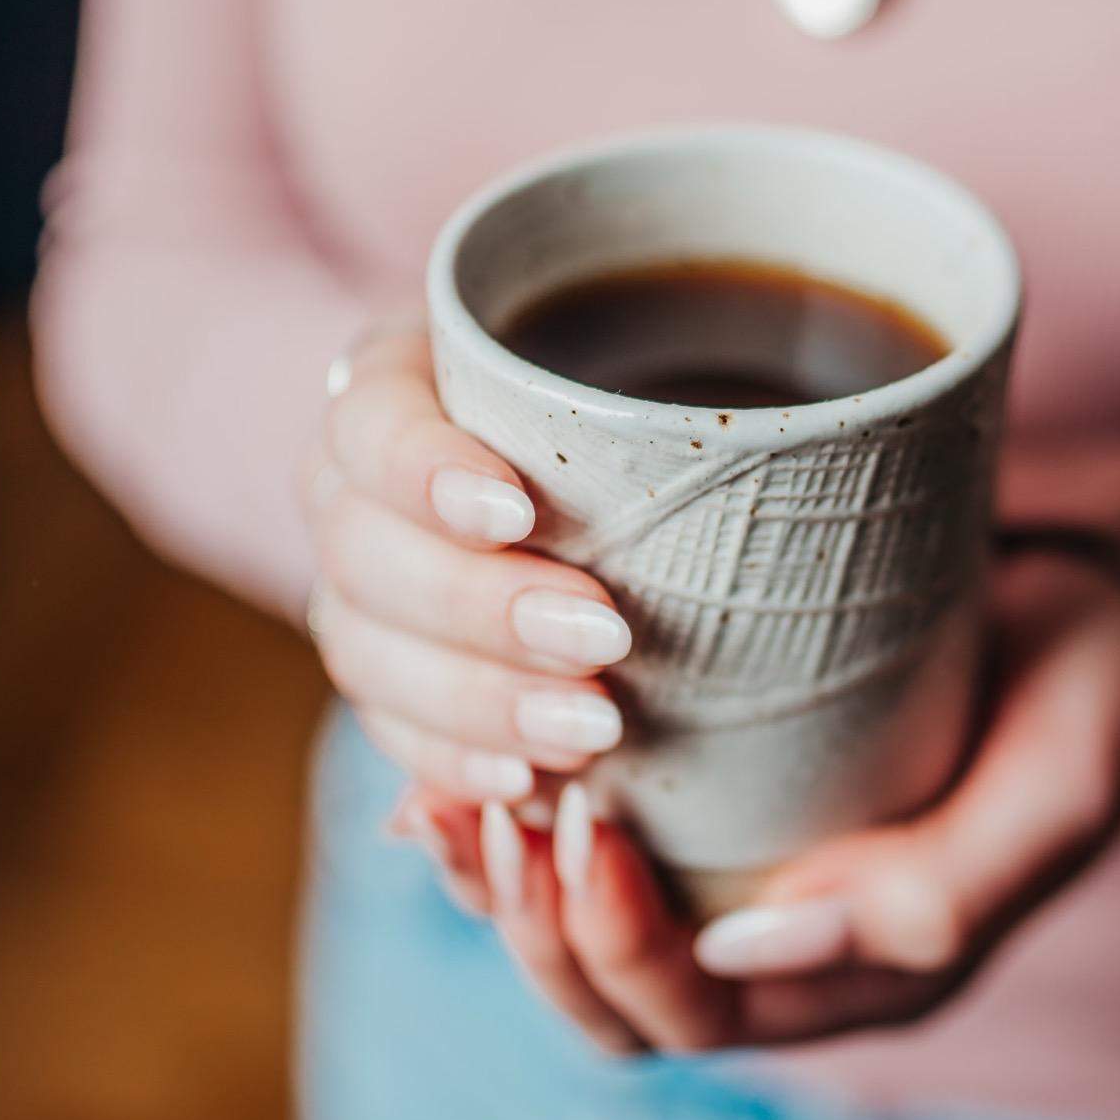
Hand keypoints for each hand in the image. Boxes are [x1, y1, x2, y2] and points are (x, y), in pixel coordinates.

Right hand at [300, 321, 633, 853]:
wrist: (618, 470)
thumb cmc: (644, 383)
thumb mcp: (646, 347)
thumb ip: (682, 340)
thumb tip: (768, 354)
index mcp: (395, 384)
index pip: (370, 422)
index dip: (422, 469)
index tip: (518, 512)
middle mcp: (351, 487)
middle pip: (362, 553)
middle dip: (480, 605)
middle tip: (605, 636)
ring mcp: (358, 589)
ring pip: (366, 653)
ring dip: (480, 700)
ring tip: (595, 727)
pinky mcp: (389, 676)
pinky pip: (392, 730)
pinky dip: (456, 759)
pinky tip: (529, 779)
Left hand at [446, 552, 1119, 1054]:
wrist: (1102, 609)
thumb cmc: (1090, 697)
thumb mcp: (1056, 794)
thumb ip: (940, 894)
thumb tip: (751, 949)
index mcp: (860, 972)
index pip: (693, 1015)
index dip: (616, 944)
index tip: (585, 819)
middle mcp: (784, 940)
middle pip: (610, 995)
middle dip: (536, 921)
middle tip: (502, 805)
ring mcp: (745, 868)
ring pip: (580, 927)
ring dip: (500, 878)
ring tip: (450, 792)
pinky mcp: (724, 789)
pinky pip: (595, 836)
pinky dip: (514, 810)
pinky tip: (463, 752)